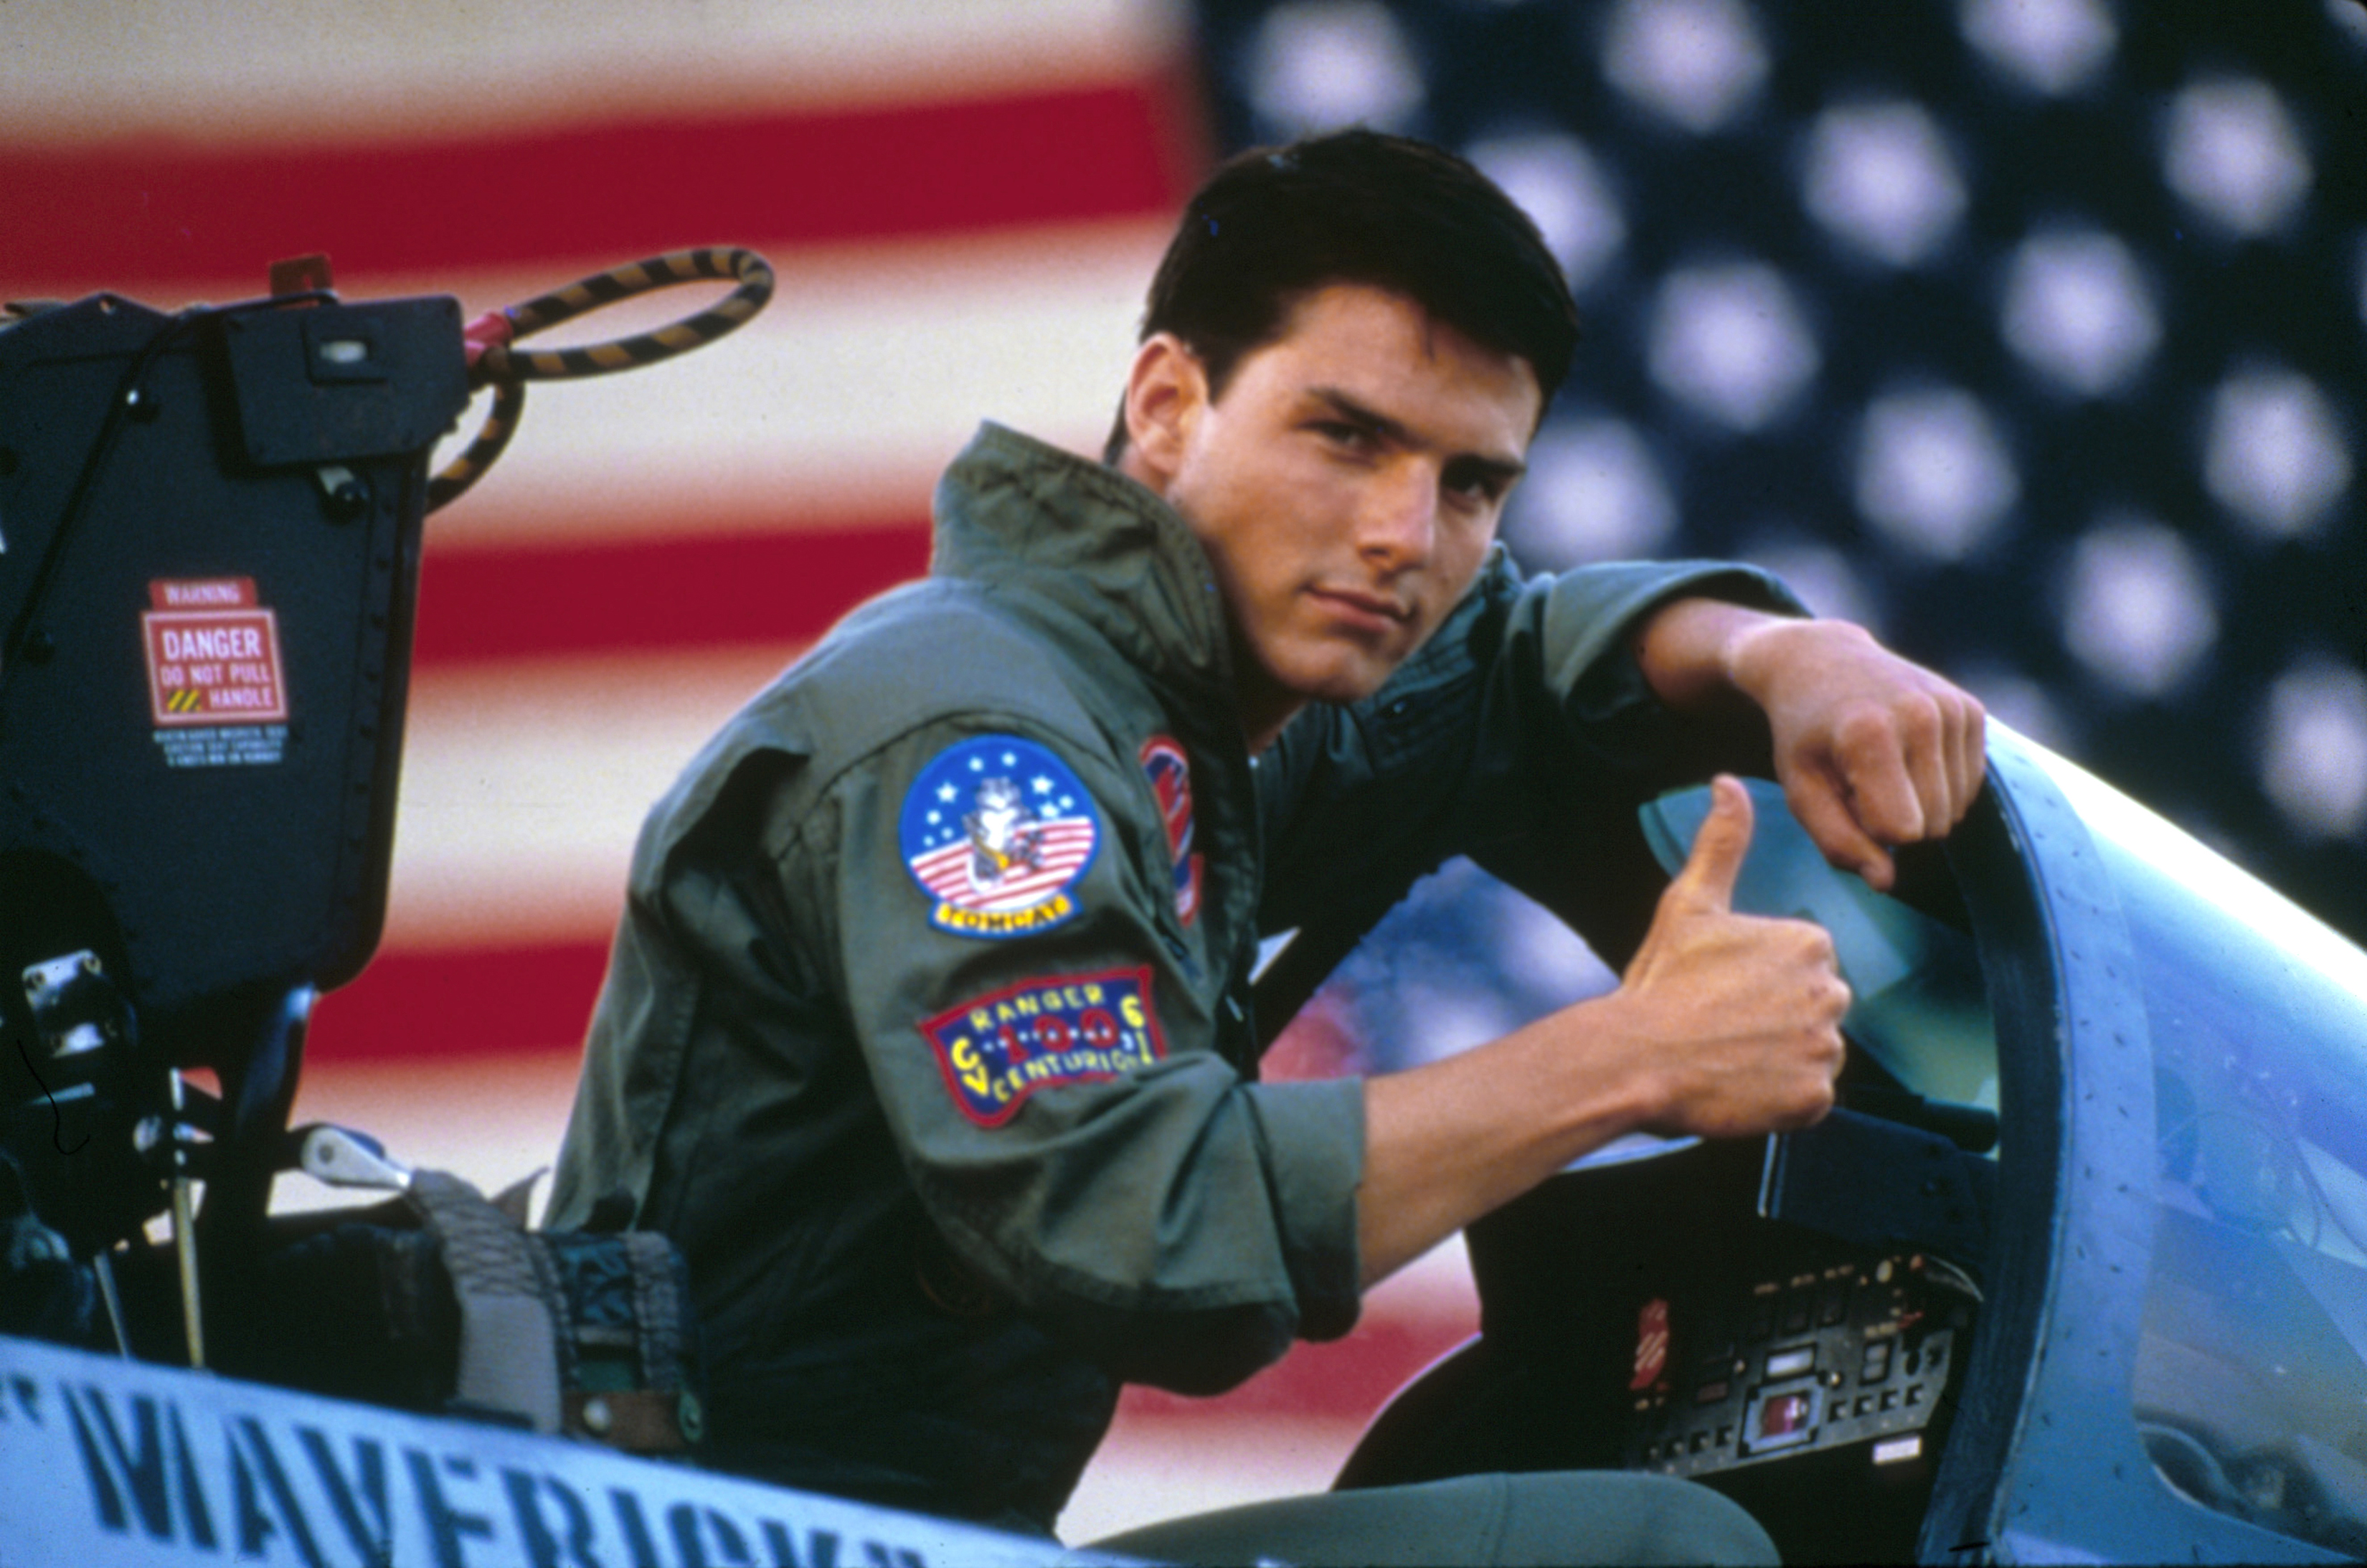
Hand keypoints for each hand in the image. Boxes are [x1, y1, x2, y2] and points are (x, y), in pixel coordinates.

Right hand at [1609, 775, 1846, 1138]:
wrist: (1634, 1061)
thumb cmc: (1660, 983)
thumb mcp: (1688, 904)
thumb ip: (1720, 843)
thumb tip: (1729, 784)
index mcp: (1809, 942)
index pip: (1804, 965)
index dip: (1760, 981)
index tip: (1723, 990)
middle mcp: (1830, 992)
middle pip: (1814, 1008)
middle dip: (1777, 1019)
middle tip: (1723, 1025)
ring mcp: (1824, 1048)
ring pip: (1813, 1052)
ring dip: (1780, 1058)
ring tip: (1729, 1056)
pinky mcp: (1815, 1098)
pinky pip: (1810, 1098)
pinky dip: (1780, 1098)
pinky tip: (1740, 1085)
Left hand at [1726, 617, 1984, 890]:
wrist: (1820, 661)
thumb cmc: (1805, 735)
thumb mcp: (1801, 789)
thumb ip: (1838, 842)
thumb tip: (1885, 882)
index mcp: (1870, 734)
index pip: (1900, 831)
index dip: (1867, 828)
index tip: (1842, 796)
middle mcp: (1921, 715)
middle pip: (1933, 825)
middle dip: (1893, 818)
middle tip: (1858, 780)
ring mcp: (1952, 707)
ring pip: (1955, 810)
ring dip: (1917, 804)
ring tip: (1880, 767)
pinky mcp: (1972, 708)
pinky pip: (1970, 785)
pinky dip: (1938, 784)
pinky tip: (1905, 755)